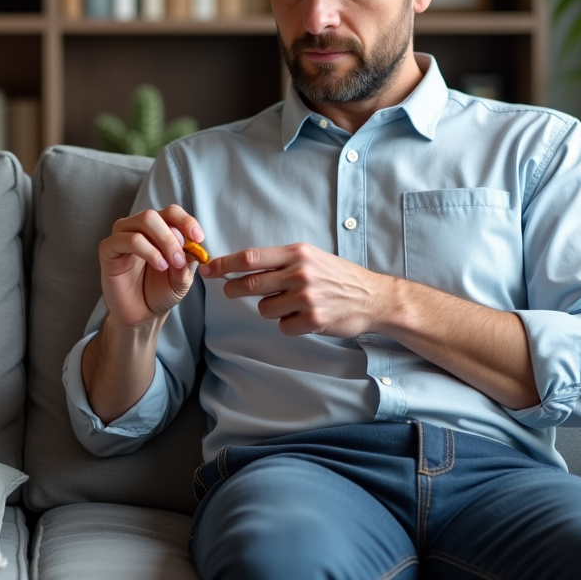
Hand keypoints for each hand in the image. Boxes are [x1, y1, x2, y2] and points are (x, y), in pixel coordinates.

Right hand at [98, 205, 205, 328]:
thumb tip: (194, 246)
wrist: (142, 315)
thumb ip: (188, 261)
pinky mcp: (108, 249)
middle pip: (154, 214)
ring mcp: (122, 236)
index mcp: (157, 230)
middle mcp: (138, 228)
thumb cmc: (160, 292)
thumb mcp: (182, 277)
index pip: (171, 212)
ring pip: (143, 221)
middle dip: (172, 235)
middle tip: (180, 259)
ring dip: (163, 241)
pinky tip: (158, 265)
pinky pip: (126, 239)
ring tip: (170, 265)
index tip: (198, 238)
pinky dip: (147, 250)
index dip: (186, 221)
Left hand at [201, 243, 391, 336]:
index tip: (208, 268)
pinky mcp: (313, 319)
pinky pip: (283, 326)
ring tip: (290, 304)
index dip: (224, 264)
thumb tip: (243, 266)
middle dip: (233, 289)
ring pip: (265, 308)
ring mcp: (306, 297)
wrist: (372, 297)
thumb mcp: (311, 257)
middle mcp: (300, 273)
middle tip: (229, 291)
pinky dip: (289, 324)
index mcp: (297, 253)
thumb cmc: (338, 276)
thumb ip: (281, 261)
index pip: (250, 257)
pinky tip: (304, 317)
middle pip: (250, 283)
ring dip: (271, 309)